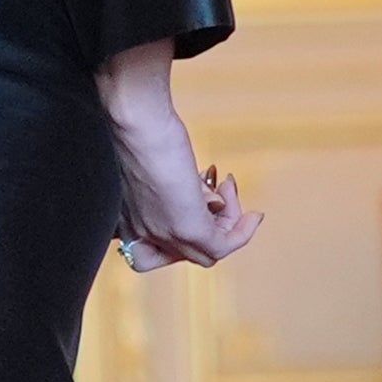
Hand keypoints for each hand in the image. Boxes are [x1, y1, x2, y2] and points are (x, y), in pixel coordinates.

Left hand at [101, 44, 258, 272]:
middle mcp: (144, 236)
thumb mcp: (155, 169)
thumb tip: (205, 198)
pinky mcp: (189, 228)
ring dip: (230, 223)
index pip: (153, 256)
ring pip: (209, 253)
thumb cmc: (141, 133)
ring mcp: (167, 235)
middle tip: (219, 194)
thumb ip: (171, 189)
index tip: (199, 209)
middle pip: (189, 253)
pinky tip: (253, 215)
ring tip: (228, 189)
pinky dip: (243, 232)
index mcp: (128, 223)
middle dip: (211, 226)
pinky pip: (224, 245)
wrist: (139, 124)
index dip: (180, 239)